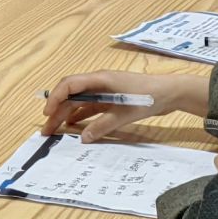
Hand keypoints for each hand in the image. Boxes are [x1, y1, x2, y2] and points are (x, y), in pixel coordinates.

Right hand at [42, 70, 205, 138]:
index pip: (69, 85)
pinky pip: (90, 106)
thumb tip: (83, 139)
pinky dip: (81, 115)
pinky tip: (75, 126)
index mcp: (99, 79)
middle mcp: (98, 82)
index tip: (47, 114)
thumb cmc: (146, 97)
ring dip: (67, 113)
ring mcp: (104, 90)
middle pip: (71, 94)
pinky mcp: (111, 98)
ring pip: (79, 101)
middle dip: (57, 110)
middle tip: (47, 128)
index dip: (55, 98)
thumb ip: (102, 126)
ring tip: (57, 129)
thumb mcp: (124, 114)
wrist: (170, 92)